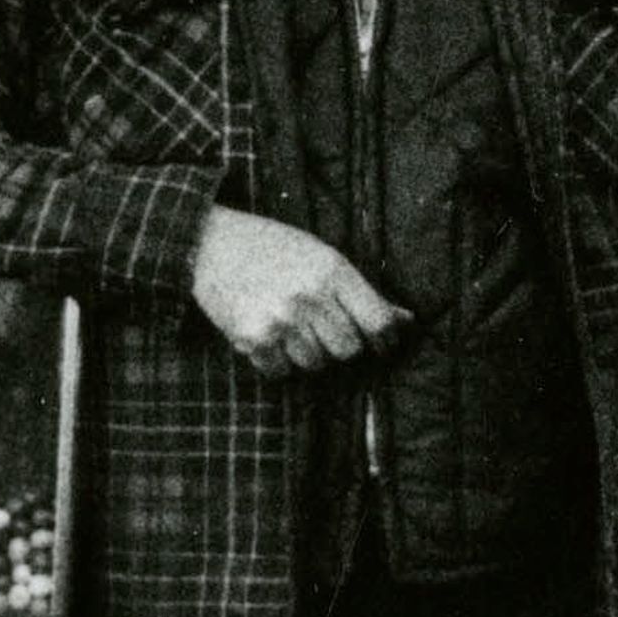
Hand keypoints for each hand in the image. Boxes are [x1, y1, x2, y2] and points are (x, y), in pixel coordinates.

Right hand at [188, 204, 411, 378]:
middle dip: (342, 345)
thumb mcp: (323, 256)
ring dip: (309, 353)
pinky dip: (279, 361)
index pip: (378, 322)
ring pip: (316, 364)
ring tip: (291, 327)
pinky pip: (282, 372)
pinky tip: (269, 335)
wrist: (210, 244)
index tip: (383, 344)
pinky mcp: (252, 338)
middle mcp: (309, 297)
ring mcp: (280, 320)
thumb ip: (362, 290)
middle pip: (349, 350)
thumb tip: (406, 320)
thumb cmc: (273, 248)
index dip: (387, 340)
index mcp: (332, 270)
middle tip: (325, 329)